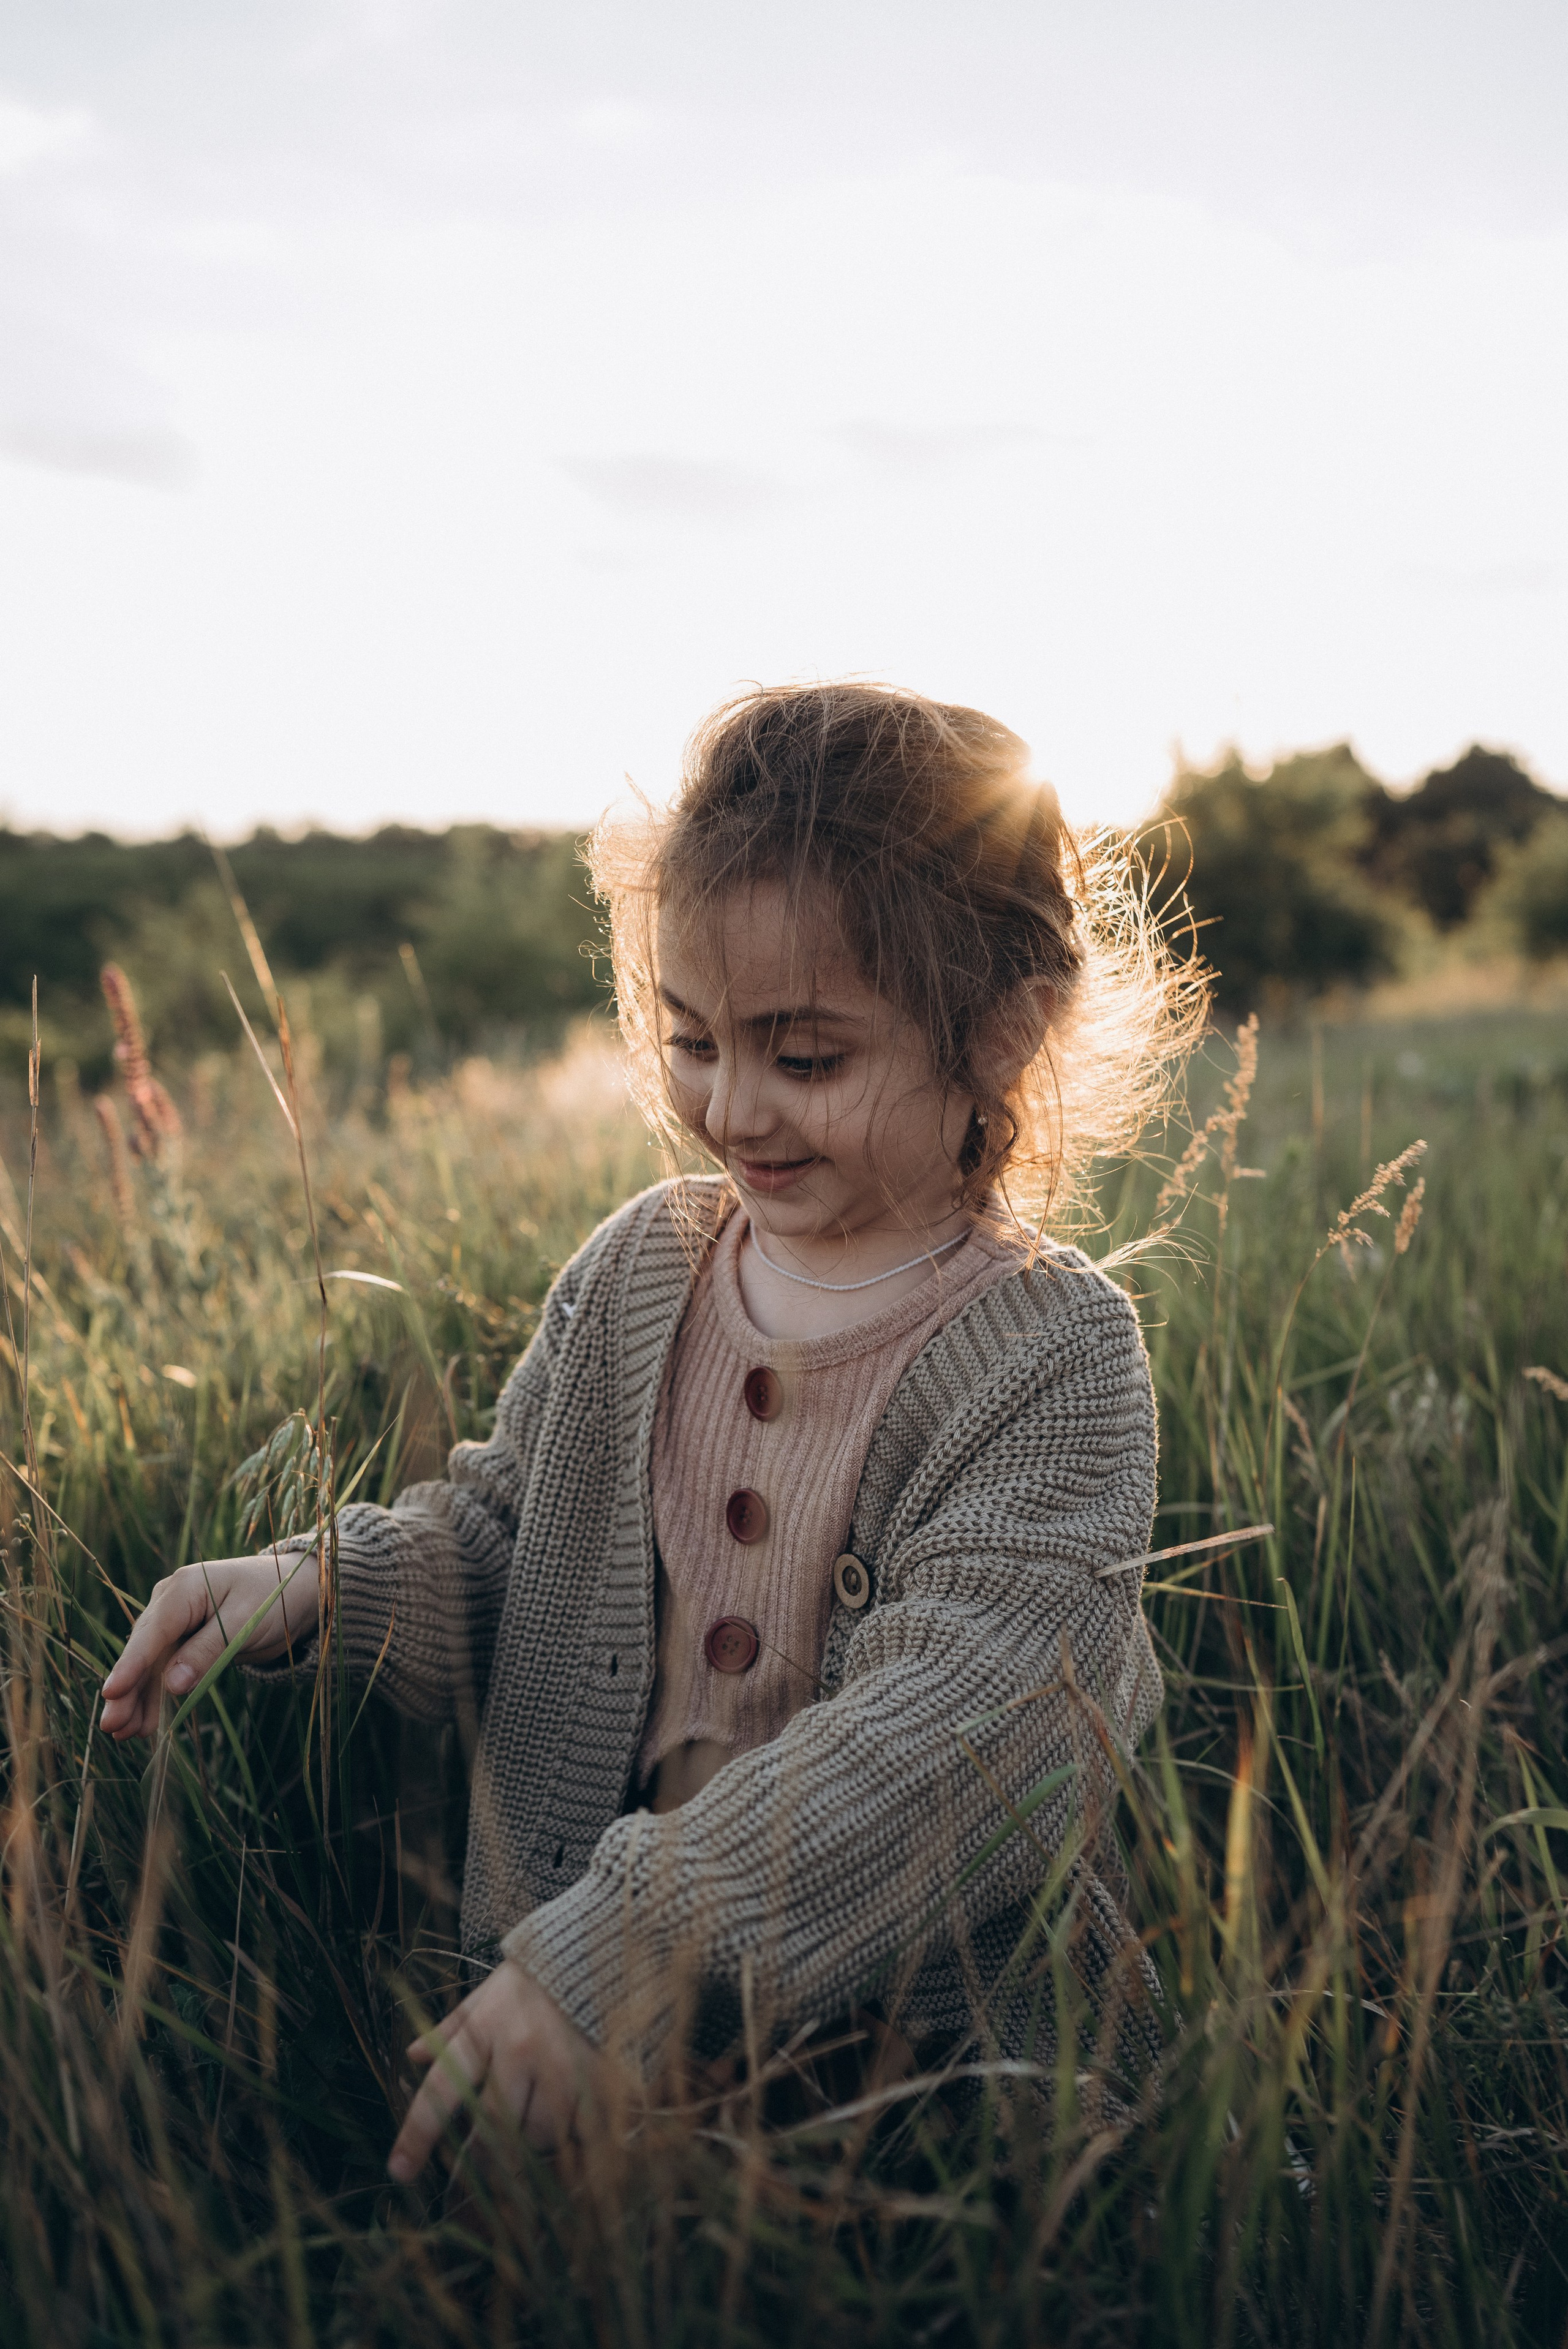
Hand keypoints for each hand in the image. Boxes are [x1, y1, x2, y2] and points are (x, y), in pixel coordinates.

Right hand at [100, 1549, 320, 1740]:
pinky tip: (144, 1724)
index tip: (112, 1692)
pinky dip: (155, 1696)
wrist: (295, 1590)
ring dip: (137, 1699)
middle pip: (144, 1651)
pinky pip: (164, 1671)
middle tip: (111, 1726)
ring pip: (150, 1665)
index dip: (131, 1664)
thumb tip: (171, 1685)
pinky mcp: (184, 1641)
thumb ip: (208, 1650)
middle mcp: (171, 1603)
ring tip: (124, 1735)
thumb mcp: (245, 1621)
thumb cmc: (274, 1597)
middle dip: (126, 1690)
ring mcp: (175, 1622)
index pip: (153, 1631)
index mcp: (185, 1588)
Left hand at [388, 1963, 599, 2181]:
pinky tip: (569, 2130)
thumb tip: (412, 2056)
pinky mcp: (600, 2084)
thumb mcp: (488, 1993)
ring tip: (533, 2125)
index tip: (399, 2171)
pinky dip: (568, 2143)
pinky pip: (577, 2136)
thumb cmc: (538, 1980)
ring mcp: (563, 2070)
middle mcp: (522, 2050)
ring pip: (535, 2137)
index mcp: (488, 2027)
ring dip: (527, 2146)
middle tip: (475, 2175)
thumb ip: (453, 2028)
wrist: (604, 1956)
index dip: (418, 2134)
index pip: (443, 2087)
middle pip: (492, 2126)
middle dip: (481, 2156)